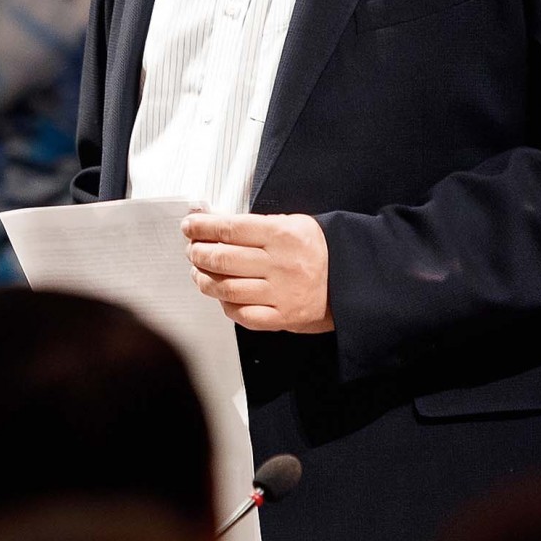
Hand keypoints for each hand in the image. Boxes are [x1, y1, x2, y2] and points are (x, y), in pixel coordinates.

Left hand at [182, 211, 332, 332]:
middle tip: (192, 250)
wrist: (351, 279)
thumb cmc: (318, 250)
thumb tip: (214, 223)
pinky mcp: (282, 317)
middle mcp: (280, 264)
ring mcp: (280, 293)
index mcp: (282, 235)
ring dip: (204, 279)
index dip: (202, 227)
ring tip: (199, 272)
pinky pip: (241, 314)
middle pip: (222, 258)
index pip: (229, 228)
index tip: (189, 226)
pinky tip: (221, 296)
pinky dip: (224, 304)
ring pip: (226, 288)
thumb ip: (254, 224)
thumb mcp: (292, 223)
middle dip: (198, 253)